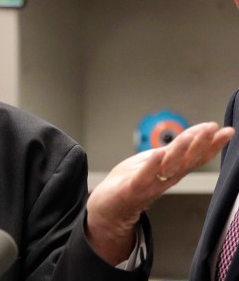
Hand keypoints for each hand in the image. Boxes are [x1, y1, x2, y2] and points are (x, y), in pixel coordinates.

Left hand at [86, 121, 233, 264]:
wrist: (109, 206)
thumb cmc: (132, 181)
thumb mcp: (157, 160)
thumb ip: (174, 150)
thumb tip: (194, 134)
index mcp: (172, 169)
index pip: (196, 155)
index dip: (212, 144)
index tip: (227, 131)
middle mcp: (166, 177)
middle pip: (187, 160)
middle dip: (202, 144)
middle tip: (214, 129)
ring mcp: (151, 183)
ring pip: (169, 166)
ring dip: (180, 150)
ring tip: (190, 136)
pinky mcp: (133, 188)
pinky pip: (144, 177)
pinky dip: (151, 166)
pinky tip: (158, 154)